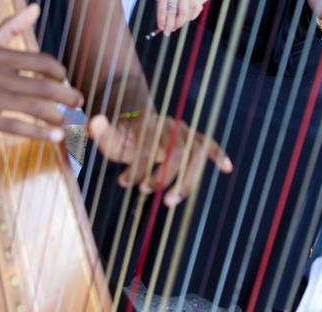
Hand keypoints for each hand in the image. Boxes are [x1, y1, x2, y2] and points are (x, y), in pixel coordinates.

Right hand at [0, 4, 82, 141]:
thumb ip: (11, 27)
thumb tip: (35, 6)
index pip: (41, 61)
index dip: (60, 72)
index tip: (66, 81)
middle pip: (43, 86)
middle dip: (67, 96)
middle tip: (79, 103)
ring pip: (32, 107)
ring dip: (58, 116)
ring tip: (72, 122)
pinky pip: (14, 126)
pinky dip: (38, 133)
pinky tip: (54, 137)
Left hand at [88, 111, 231, 206]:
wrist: (135, 120)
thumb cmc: (121, 135)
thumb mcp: (107, 135)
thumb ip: (100, 131)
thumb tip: (94, 121)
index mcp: (148, 124)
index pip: (148, 147)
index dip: (138, 167)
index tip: (123, 182)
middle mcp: (169, 126)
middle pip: (176, 151)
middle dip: (163, 176)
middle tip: (145, 192)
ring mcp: (183, 132)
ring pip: (195, 154)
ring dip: (187, 179)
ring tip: (170, 201)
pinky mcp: (193, 139)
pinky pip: (209, 144)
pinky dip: (219, 154)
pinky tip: (227, 168)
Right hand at [140, 0, 202, 35]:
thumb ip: (183, 0)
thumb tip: (181, 19)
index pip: (197, 6)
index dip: (193, 16)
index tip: (186, 21)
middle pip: (185, 13)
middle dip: (179, 24)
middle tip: (174, 28)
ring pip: (173, 14)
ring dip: (169, 25)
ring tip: (167, 31)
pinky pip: (162, 11)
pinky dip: (161, 20)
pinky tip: (161, 25)